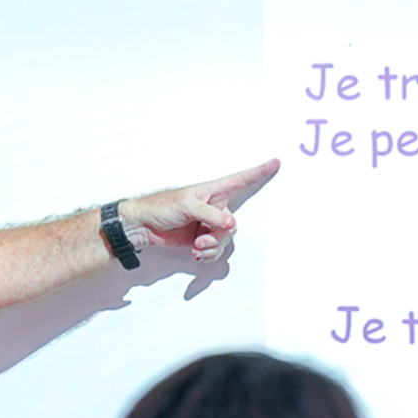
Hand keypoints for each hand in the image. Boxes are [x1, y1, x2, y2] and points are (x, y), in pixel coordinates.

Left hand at [120, 159, 280, 262]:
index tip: (275, 162)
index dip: (258, 172)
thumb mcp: (188, 205)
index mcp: (213, 192)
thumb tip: (229, 223)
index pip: (241, 180)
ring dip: (212, 247)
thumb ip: (211, 214)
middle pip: (232, 225)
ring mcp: (207, 225)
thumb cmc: (161, 206)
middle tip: (202, 238)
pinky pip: (215, 251)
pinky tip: (196, 252)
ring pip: (224, 241)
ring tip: (196, 245)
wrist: (143, 226)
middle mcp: (214, 208)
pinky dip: (207, 254)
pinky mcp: (200, 240)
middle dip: (219, 235)